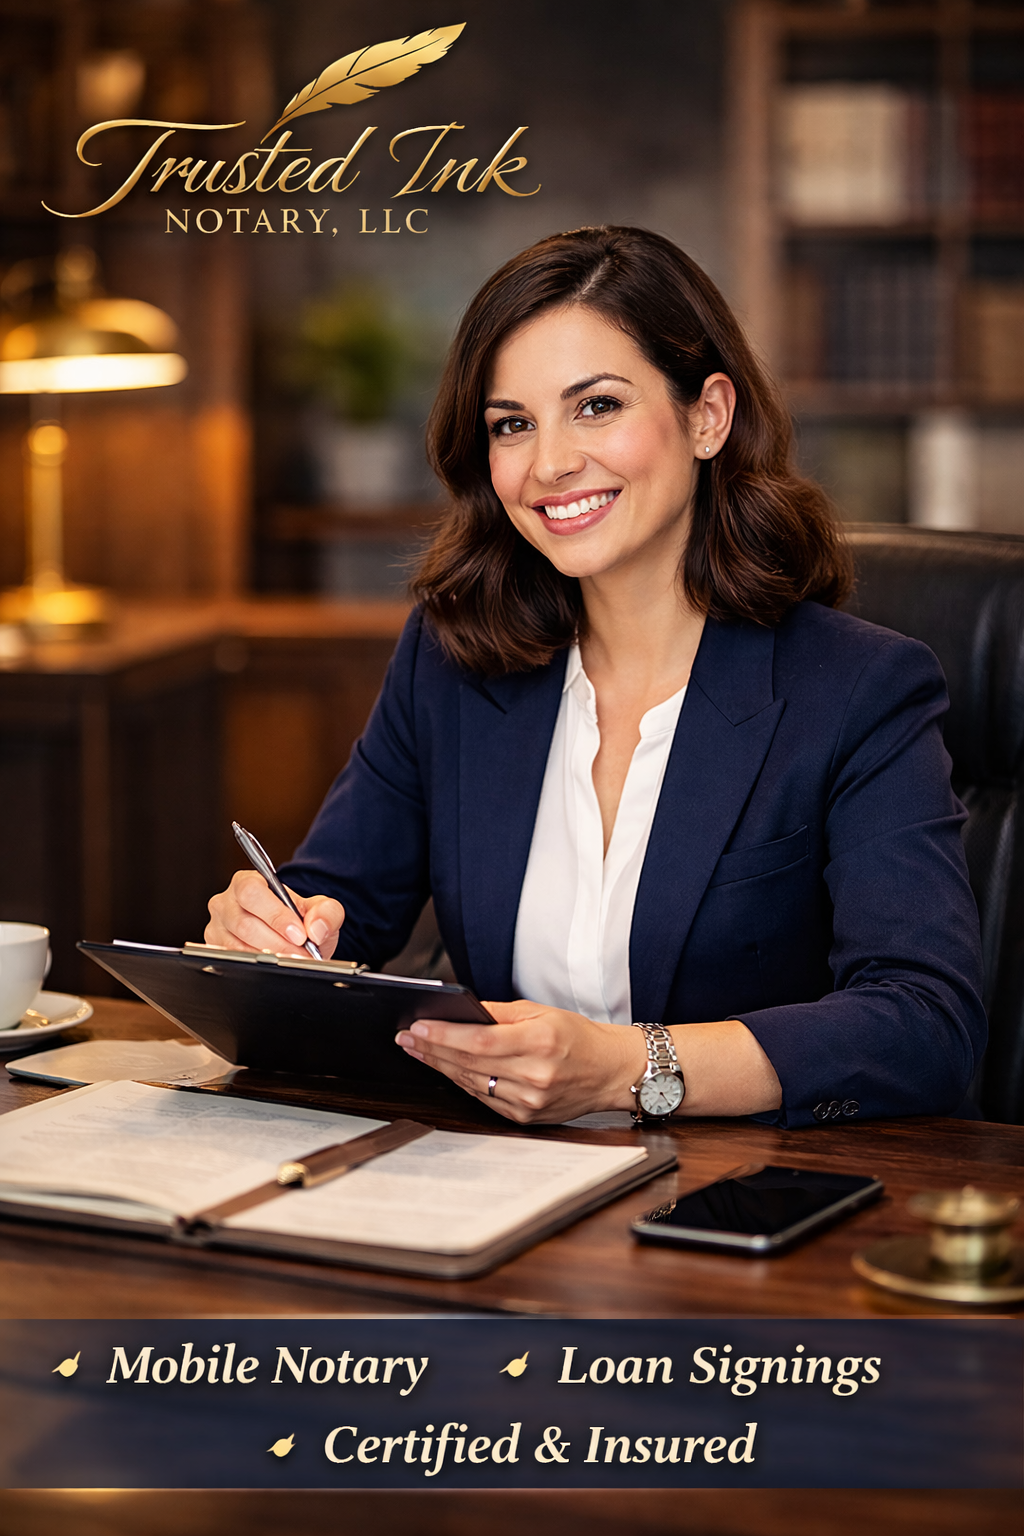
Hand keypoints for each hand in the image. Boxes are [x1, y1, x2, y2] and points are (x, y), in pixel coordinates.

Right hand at [205, 870, 344, 958]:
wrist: (293, 940)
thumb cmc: (299, 920)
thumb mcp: (319, 910)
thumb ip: (326, 912)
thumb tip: (316, 928)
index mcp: (247, 882)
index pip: (252, 892)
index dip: (275, 915)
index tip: (299, 934)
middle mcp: (226, 903)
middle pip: (244, 924)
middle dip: (277, 943)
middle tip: (301, 954)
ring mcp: (217, 928)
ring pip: (237, 947)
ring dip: (269, 957)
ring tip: (294, 961)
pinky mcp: (215, 950)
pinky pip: (233, 962)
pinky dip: (257, 968)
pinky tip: (276, 967)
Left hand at [395, 999, 645, 1123]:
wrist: (611, 1072)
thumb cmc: (579, 1037)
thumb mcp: (542, 1012)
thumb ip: (499, 1012)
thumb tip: (461, 1010)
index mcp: (540, 1043)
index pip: (479, 1041)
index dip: (443, 1035)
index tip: (417, 1027)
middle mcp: (535, 1076)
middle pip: (469, 1064)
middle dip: (432, 1049)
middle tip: (406, 1037)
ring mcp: (530, 1100)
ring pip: (471, 1083)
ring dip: (440, 1067)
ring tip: (419, 1050)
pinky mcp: (526, 1116)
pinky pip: (483, 1099)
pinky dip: (462, 1082)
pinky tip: (447, 1069)